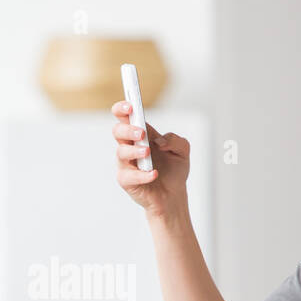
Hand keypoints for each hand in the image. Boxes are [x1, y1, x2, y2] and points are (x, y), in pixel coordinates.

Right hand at [111, 100, 190, 218]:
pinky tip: (154, 174)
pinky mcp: (126, 180)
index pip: (125, 116)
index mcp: (141, 134)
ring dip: (135, 151)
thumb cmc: (174, 170)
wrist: (173, 195)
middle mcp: (130, 147)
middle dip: (128, 129)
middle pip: (118, 131)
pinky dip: (142, 174)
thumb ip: (175, 140)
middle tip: (142, 133)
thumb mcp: (183, 150)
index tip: (130, 105)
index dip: (123, 108)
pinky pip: (129, 175)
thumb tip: (160, 141)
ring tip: (148, 153)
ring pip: (121, 152)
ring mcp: (126, 164)